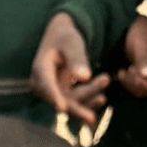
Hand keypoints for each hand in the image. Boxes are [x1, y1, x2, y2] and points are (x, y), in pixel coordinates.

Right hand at [31, 12, 109, 127]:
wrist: (61, 40)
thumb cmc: (65, 38)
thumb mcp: (71, 42)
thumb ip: (76, 57)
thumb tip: (85, 77)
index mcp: (40, 70)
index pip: (46, 86)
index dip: (53, 97)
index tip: (61, 108)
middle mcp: (44, 86)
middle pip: (60, 100)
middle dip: (78, 106)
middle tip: (97, 108)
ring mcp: (53, 94)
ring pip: (71, 103)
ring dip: (89, 97)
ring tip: (106, 79)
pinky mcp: (63, 97)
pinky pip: (75, 104)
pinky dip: (88, 102)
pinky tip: (101, 99)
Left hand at [116, 15, 146, 97]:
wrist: (129, 24)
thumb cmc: (138, 30)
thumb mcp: (140, 44)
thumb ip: (143, 59)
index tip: (135, 76)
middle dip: (136, 86)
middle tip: (125, 73)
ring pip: (141, 90)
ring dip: (130, 85)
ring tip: (121, 73)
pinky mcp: (138, 74)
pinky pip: (134, 86)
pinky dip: (126, 83)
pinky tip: (120, 73)